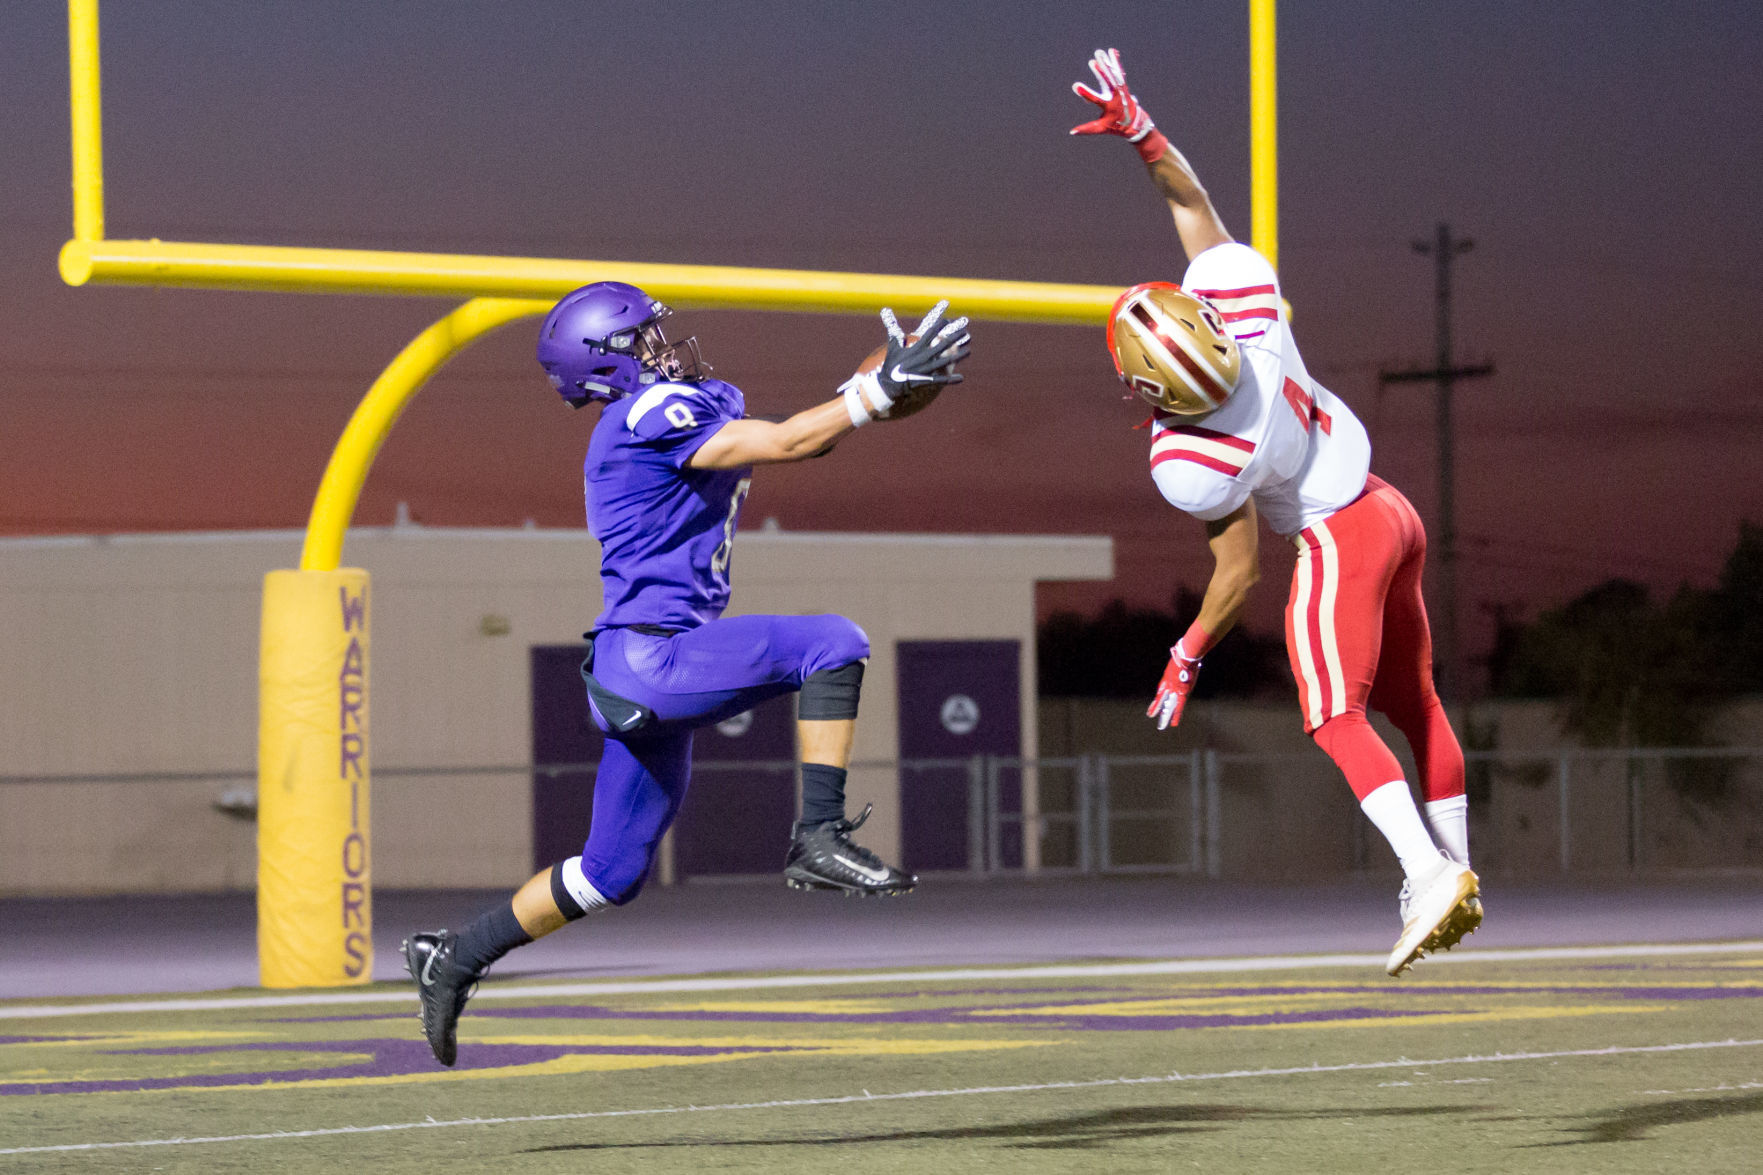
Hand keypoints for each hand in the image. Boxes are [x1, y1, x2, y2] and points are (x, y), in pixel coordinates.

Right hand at [839, 301, 970, 423]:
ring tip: (969, 351)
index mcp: (916, 347)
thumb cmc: (891, 365)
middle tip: (965, 332)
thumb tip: (886, 312)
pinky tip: (961, 378)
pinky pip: (940, 380)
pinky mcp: (925, 380)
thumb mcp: (893, 347)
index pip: (930, 333)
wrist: (887, 384)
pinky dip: (951, 380)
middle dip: (954, 338)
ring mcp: (925, 369)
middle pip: (942, 345)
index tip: (948, 320)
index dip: (940, 326)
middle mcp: (922, 357)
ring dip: (958, 357)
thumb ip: (894, 331)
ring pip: (945, 361)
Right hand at [1070, 49, 1167, 160]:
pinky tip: (1112, 51)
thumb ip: (1086, 129)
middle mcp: (1116, 96)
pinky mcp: (1124, 85)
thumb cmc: (1115, 126)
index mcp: (1109, 107)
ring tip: (1100, 52)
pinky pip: (1119, 72)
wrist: (1135, 123)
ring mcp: (1121, 89)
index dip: (1085, 92)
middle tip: (1093, 59)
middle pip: (1107, 82)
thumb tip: (1071, 132)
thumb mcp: (1101, 129)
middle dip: (1100, 70)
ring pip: (1114, 74)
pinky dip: (1115, 62)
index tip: (1075, 85)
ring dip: (1107, 62)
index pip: (1095, 99)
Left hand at [1147, 641, 1202, 729]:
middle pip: (1161, 699)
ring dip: (1165, 716)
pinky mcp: (1182, 693)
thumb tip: (1179, 653)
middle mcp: (1169, 685)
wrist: (1186, 655)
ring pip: (1168, 706)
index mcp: (1167, 678)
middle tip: (1151, 715)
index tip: (1154, 704)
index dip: (1158, 698)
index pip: (1161, 690)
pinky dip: (1176, 716)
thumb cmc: (1183, 654)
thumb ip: (1177, 661)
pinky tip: (1174, 723)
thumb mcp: (1177, 659)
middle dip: (1157, 708)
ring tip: (1161, 726)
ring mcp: (1174, 690)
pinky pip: (1179, 707)